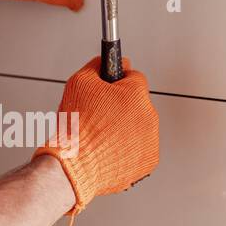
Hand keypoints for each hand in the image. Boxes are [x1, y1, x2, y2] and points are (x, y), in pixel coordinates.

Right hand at [33, 57, 159, 217]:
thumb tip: (103, 61)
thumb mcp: (79, 82)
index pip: (134, 77)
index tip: (109, 87)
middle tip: (99, 116)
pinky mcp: (148, 161)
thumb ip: (96, 66)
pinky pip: (139, 149)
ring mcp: (151, 140)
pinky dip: (128, 149)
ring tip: (101, 136)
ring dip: (125, 128)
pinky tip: (109, 149)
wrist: (74, 164)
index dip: (118, 81)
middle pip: (137, 103)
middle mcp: (149, 115)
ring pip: (139, 126)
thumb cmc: (76, 127)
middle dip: (121, 106)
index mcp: (136, 93)